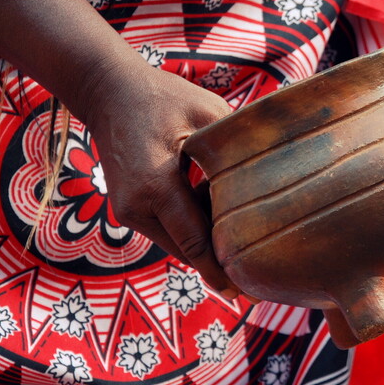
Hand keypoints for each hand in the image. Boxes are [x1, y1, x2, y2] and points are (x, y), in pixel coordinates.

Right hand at [80, 55, 238, 297]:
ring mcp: (128, 212)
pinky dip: (192, 231)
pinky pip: (168, 231)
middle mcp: (136, 207)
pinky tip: (219, 218)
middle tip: (259, 281)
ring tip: (246, 248)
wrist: (107, 91)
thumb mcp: (207, 112)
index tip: (248, 293)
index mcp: (155, 187)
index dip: (223, 270)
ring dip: (207, 246)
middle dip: (221, 265)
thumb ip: (236, 148)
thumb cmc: (162, 97)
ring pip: (178, 244)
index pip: (196, 242)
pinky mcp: (128, 210)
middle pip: (189, 251)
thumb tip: (276, 175)